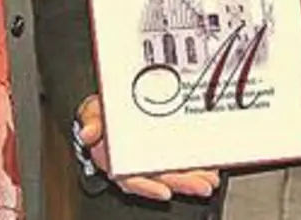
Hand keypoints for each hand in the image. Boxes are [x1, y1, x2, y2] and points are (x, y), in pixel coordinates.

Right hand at [76, 95, 219, 200]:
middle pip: (160, 179)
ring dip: (193, 178)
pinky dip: (196, 164)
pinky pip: (180, 160)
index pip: (131, 178)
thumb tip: (89, 132)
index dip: (148, 187)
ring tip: (210, 180)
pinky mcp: (163, 150)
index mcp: (117, 160)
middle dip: (182, 184)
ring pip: (173, 173)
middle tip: (202, 186)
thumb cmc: (101, 115)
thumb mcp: (91, 113)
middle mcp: (136, 163)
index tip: (164, 191)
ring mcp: (151, 158)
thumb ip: (91, 122)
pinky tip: (210, 166)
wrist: (108, 109)